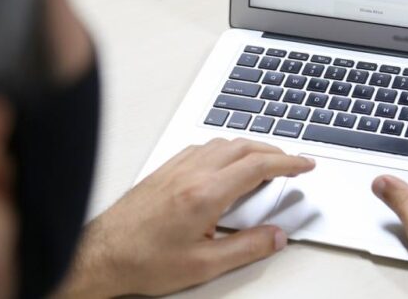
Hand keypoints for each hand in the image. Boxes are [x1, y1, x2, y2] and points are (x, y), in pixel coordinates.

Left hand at [54, 138, 314, 297]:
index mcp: (206, 194)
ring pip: (223, 142)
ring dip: (250, 147)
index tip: (305, 165)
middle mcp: (192, 173)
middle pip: (244, 147)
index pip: (258, 166)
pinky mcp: (165, 169)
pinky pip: (202, 147)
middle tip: (292, 164)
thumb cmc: (143, 261)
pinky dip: (225, 148)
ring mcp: (176, 168)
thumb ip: (246, 248)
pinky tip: (225, 161)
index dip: (289, 164)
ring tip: (265, 162)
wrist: (102, 256)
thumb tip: (276, 236)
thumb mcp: (204, 265)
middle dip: (274, 152)